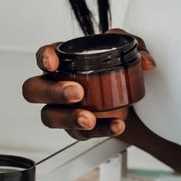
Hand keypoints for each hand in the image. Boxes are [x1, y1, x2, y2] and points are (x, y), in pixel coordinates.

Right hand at [20, 28, 157, 139]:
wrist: (131, 100)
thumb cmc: (119, 71)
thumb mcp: (131, 51)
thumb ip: (137, 47)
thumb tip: (145, 60)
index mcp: (65, 61)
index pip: (44, 56)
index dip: (44, 58)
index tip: (52, 63)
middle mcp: (56, 85)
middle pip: (34, 90)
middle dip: (52, 92)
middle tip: (76, 93)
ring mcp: (63, 109)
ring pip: (49, 117)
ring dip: (69, 118)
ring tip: (90, 119)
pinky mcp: (76, 128)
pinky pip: (80, 133)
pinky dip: (100, 129)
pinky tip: (115, 125)